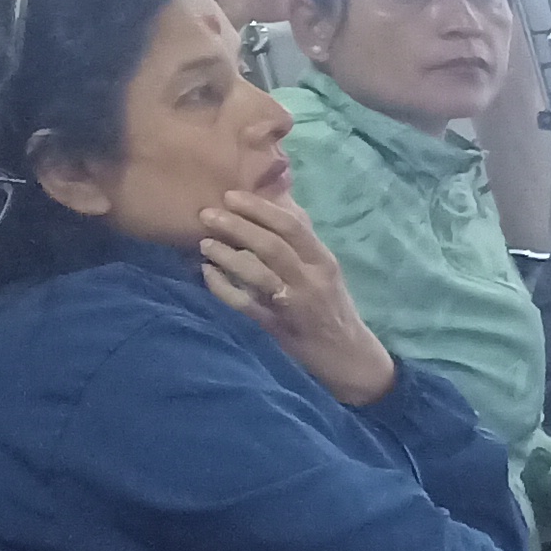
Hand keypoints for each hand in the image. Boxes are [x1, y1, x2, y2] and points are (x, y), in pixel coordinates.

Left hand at [199, 190, 397, 406]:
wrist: (346, 355)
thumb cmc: (331, 306)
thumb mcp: (324, 270)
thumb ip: (300, 243)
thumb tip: (277, 202)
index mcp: (323, 261)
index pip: (292, 226)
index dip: (259, 208)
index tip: (230, 196)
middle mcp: (310, 279)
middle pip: (271, 246)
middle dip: (237, 226)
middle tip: (207, 214)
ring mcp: (293, 304)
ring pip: (257, 273)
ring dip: (227, 255)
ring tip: (204, 242)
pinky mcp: (277, 326)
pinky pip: (244, 304)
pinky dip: (222, 287)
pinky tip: (206, 273)